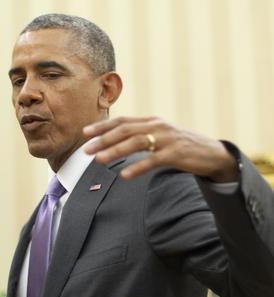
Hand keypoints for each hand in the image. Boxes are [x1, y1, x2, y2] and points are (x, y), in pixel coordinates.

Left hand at [83, 116, 238, 181]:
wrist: (211, 153)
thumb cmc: (179, 146)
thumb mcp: (158, 136)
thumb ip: (139, 135)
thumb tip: (112, 141)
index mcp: (151, 121)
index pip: (122, 121)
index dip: (103, 126)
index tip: (85, 133)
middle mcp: (157, 126)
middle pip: (125, 131)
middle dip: (103, 140)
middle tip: (87, 150)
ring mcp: (167, 139)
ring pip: (136, 143)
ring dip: (115, 151)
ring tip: (99, 161)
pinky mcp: (176, 154)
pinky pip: (153, 160)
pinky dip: (137, 167)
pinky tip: (125, 175)